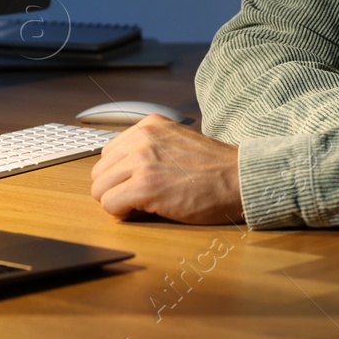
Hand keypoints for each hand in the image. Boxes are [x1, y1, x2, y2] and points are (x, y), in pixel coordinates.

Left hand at [89, 115, 244, 224]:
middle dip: (115, 188)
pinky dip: (122, 213)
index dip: (121, 174)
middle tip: (139, 198)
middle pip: (100, 171)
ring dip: (118, 201)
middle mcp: (141, 137)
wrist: (238, 179)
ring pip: (100, 189)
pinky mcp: (145, 186)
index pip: (109, 153)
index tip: (137, 183)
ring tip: (144, 204)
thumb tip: (120, 171)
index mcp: (149, 125)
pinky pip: (110, 204)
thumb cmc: (213, 168)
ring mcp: (141, 161)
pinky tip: (145, 211)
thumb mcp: (176, 142)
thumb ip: (149, 148)